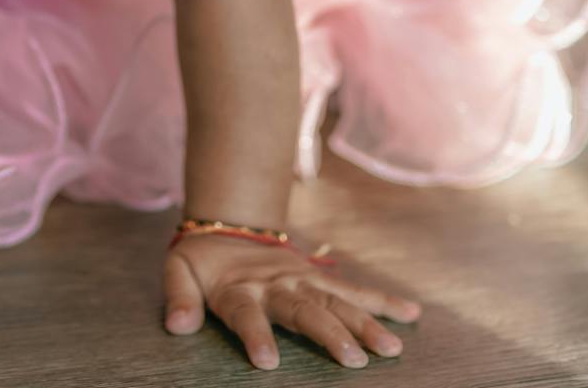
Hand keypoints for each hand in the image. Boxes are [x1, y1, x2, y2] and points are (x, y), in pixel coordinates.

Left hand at [162, 234, 420, 369]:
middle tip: (354, 359)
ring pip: (336, 301)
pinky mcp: (319, 278)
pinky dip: (382, 301)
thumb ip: (177, 298)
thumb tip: (176, 326)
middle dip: (329, 333)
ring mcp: (302, 280)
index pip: (247, 315)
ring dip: (365, 323)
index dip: (256, 336)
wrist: (227, 225)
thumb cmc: (201, 262)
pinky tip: (411, 314)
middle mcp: (276, 284)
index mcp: (238, 288)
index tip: (267, 362)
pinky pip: (354, 290)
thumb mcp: (178, 272)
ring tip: (391, 347)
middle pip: (304, 310)